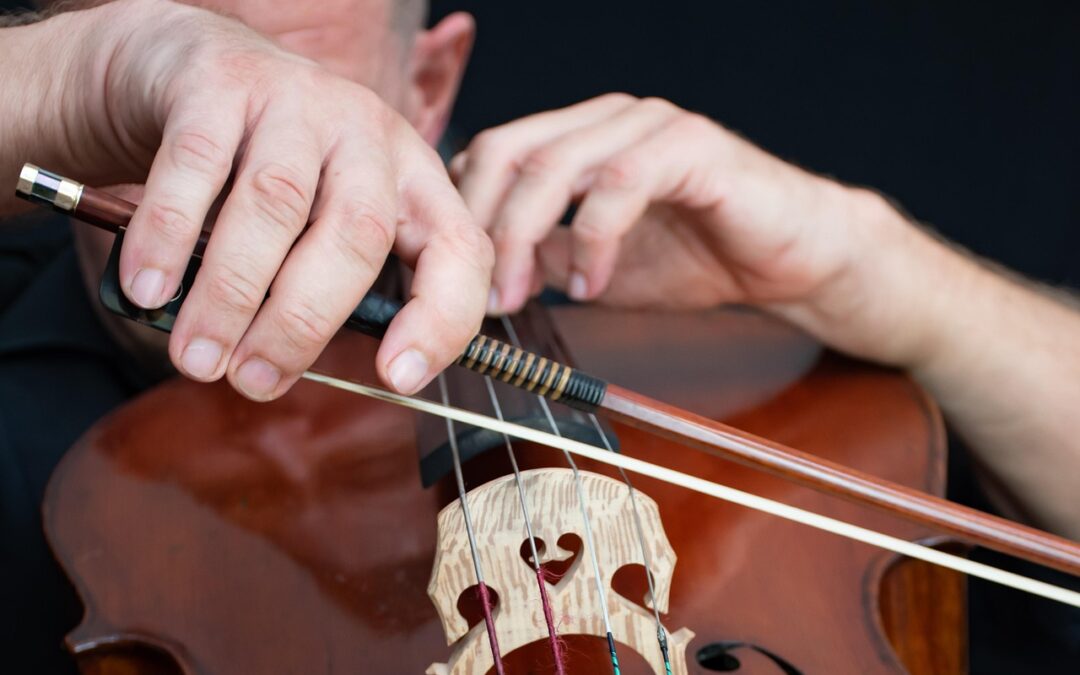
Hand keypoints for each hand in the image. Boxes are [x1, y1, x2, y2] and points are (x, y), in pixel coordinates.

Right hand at [64, 0, 491, 398]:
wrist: (195, 64)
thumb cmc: (267, 169)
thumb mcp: (324, 217)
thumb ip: (328, 284)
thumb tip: (281, 372)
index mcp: (413, 180)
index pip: (459, 249)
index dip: (440, 318)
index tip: (398, 378)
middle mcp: (368, 135)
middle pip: (359, 234)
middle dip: (302, 323)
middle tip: (253, 380)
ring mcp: (300, 101)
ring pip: (277, 204)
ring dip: (233, 294)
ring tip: (197, 357)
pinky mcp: (224, 81)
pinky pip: (197, 165)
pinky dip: (170, 237)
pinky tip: (148, 288)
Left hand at [452, 93, 939, 366]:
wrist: (794, 261)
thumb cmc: (703, 256)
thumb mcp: (596, 265)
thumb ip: (543, 256)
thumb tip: (482, 270)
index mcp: (580, 137)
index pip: (492, 153)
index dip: (462, 214)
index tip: (454, 279)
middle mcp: (608, 119)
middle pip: (507, 150)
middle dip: (481, 227)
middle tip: (480, 295)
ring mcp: (649, 126)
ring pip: (555, 164)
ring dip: (524, 237)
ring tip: (521, 297)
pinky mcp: (691, 148)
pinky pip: (620, 185)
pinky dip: (592, 240)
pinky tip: (591, 284)